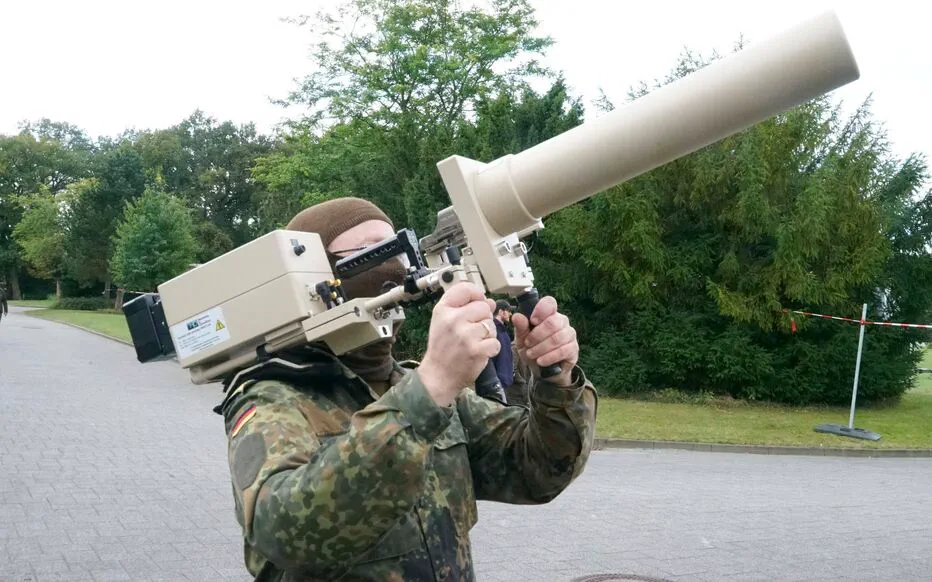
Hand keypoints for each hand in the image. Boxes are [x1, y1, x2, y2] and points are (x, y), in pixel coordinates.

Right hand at [419, 282, 499, 406]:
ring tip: (474, 342)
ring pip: (491, 324)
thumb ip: (465, 308)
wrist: (438, 375)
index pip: (465, 289)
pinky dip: (491, 348)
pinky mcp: (477, 350)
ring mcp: (465, 335)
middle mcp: (453, 319)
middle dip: (483, 318)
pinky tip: (480, 352)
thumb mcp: (444, 322)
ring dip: (488, 334)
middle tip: (472, 331)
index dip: (476, 295)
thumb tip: (490, 301)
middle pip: (483, 307)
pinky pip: (495, 341)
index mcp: (443, 310)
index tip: (477, 302)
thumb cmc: (442, 348)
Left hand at [512, 296, 577, 386]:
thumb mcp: (522, 339)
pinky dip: (549, 357)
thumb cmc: (532, 349)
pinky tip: (541, 361)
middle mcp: (562, 321)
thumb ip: (520, 327)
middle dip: (537, 335)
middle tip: (527, 344)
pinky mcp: (573, 348)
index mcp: (548, 314)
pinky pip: (563, 350)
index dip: (541, 310)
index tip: (532, 321)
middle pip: (553, 322)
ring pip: (558, 337)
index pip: (549, 303)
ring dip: (541, 348)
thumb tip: (517, 316)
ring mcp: (570, 334)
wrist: (541, 369)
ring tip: (531, 354)